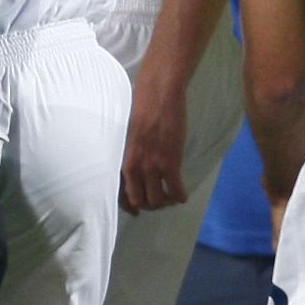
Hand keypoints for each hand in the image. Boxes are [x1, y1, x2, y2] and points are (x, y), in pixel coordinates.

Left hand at [119, 73, 187, 214]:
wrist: (158, 94)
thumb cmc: (142, 108)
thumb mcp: (128, 135)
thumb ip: (131, 153)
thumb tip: (135, 168)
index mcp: (123, 159)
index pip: (122, 193)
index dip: (131, 206)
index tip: (138, 209)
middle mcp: (135, 167)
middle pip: (141, 200)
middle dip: (151, 205)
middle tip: (160, 200)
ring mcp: (152, 166)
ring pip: (159, 199)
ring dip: (166, 202)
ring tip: (172, 197)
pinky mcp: (170, 162)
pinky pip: (175, 189)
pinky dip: (180, 196)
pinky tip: (183, 195)